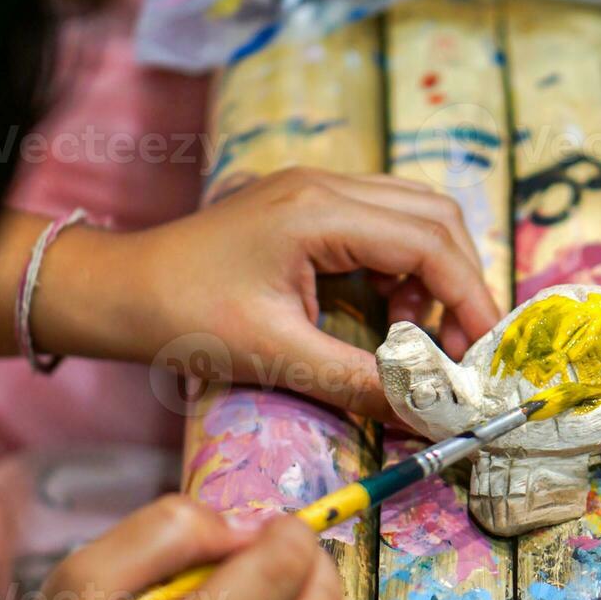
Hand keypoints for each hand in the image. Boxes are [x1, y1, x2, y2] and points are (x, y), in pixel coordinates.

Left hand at [41, 167, 502, 420]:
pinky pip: (384, 225)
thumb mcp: (274, 356)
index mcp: (317, 211)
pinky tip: (389, 315)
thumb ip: (358, 381)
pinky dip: (404, 269)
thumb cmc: (182, 317)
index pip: (429, 242)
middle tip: (462, 349)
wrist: (118, 290)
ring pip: (415, 216)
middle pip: (435, 217)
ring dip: (434, 275)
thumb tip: (426, 414)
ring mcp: (317, 189)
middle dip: (461, 283)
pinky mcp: (309, 207)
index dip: (469, 299)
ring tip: (423, 337)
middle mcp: (326, 185)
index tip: (481, 356)